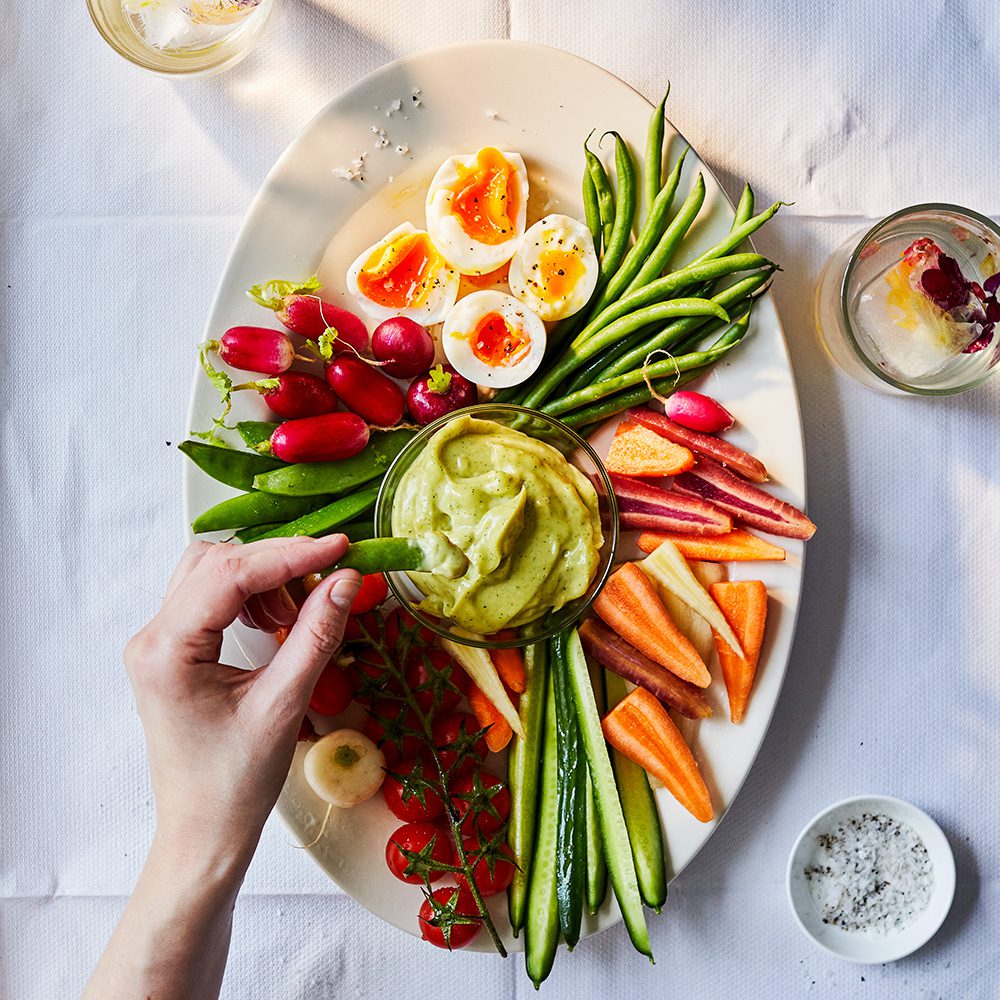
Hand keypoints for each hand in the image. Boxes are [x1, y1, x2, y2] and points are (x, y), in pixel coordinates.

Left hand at [124, 535, 360, 873]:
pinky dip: (249, 596)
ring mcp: (159, 643)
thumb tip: (344, 580)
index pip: (230, 575)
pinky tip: (275, 622)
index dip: (289, 554)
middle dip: (276, 562)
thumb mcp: (283, 705)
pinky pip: (210, 598)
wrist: (204, 833)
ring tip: (296, 612)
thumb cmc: (235, 784)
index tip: (339, 547)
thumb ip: (315, 636)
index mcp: (167, 651)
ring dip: (261, 578)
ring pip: (210, 572)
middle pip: (216, 562)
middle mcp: (152, 638)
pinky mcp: (173, 651)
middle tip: (327, 574)